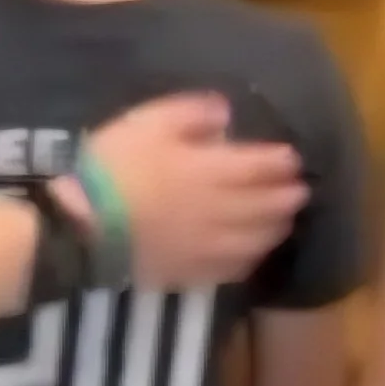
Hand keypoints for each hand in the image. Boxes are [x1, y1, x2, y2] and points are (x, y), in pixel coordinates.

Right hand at [79, 95, 303, 285]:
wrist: (83, 224)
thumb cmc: (115, 164)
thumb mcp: (150, 121)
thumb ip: (192, 113)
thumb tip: (225, 112)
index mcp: (211, 170)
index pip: (257, 167)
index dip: (278, 163)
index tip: (293, 158)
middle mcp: (219, 211)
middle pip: (263, 205)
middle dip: (286, 196)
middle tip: (301, 190)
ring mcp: (206, 247)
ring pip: (254, 239)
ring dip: (275, 228)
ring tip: (287, 220)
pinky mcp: (189, 272)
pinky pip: (232, 268)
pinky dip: (251, 258)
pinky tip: (254, 253)